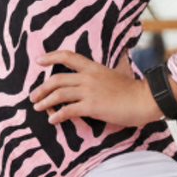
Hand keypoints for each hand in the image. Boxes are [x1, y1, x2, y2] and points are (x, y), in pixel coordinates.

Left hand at [31, 50, 165, 127]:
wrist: (144, 99)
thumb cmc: (131, 91)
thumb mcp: (115, 75)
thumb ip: (101, 76)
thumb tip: (95, 79)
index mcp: (93, 67)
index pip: (68, 56)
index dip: (50, 57)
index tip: (38, 60)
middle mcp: (88, 77)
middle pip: (57, 79)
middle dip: (41, 88)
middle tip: (33, 96)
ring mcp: (89, 91)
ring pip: (59, 94)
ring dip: (45, 101)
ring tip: (38, 108)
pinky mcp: (92, 106)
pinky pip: (68, 110)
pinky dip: (57, 115)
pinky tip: (52, 119)